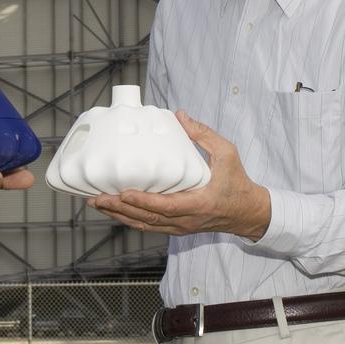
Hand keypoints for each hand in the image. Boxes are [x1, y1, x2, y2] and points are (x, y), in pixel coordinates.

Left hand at [87, 111, 271, 239]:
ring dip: (120, 216)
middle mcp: (186, 220)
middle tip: (96, 198)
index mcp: (199, 204)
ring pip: (145, 225)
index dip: (143, 202)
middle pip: (148, 218)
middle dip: (120, 209)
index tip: (123, 193)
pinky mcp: (177, 228)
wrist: (248, 212)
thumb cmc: (238, 182)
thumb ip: (203, 134)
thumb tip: (180, 116)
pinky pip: (150, 226)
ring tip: (98, 204)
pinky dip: (130, 219)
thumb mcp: (227, 153)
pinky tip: (115, 211)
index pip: (166, 206)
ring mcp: (180, 227)